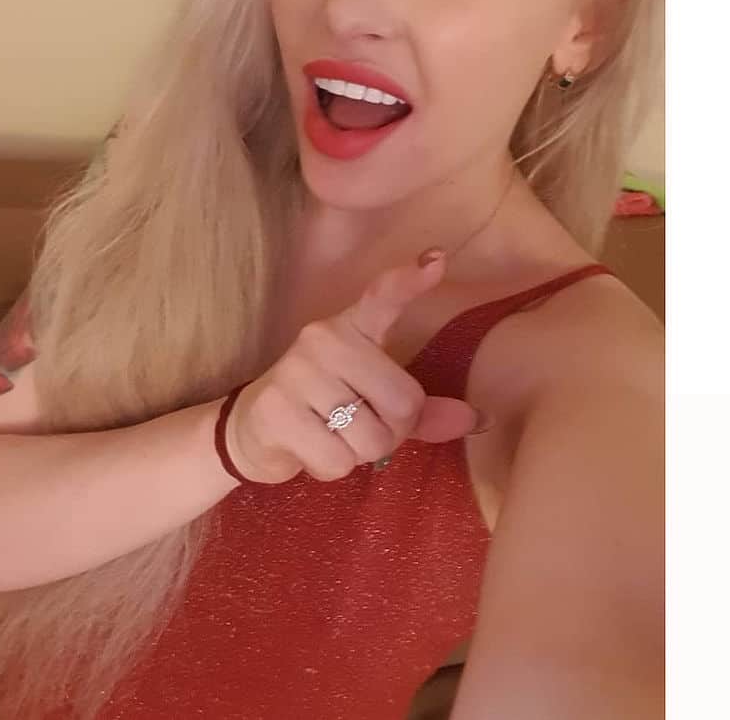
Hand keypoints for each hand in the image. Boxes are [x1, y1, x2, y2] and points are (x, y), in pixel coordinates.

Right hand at [223, 249, 487, 483]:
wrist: (251, 428)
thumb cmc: (323, 409)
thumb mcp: (371, 402)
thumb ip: (419, 411)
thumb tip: (478, 419)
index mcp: (349, 329)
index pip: (382, 298)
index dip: (410, 280)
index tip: (437, 260)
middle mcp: (322, 339)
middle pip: (401, 405)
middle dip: (391, 434)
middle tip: (360, 430)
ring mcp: (296, 372)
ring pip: (370, 439)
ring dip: (358, 456)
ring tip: (331, 438)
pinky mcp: (275, 410)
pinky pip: (336, 460)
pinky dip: (330, 469)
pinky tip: (309, 450)